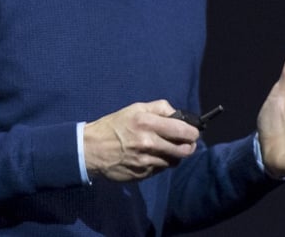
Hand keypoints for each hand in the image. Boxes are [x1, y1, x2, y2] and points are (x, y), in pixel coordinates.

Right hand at [84, 100, 200, 181]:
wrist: (91, 149)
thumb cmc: (114, 126)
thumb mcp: (135, 108)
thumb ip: (159, 108)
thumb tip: (178, 114)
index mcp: (147, 123)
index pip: (183, 130)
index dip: (193, 132)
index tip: (194, 132)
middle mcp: (148, 143)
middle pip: (184, 150)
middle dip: (189, 146)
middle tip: (187, 143)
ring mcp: (146, 161)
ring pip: (174, 161)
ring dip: (175, 155)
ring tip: (168, 149)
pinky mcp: (142, 174)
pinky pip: (161, 170)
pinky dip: (161, 163)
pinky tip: (152, 157)